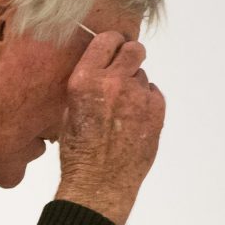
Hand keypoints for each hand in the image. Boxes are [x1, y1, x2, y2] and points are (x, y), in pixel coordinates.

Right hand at [53, 28, 165, 224]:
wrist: (98, 183)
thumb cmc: (79, 153)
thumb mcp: (69, 112)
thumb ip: (86, 85)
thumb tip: (99, 69)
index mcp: (85, 80)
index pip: (106, 41)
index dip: (113, 42)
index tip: (115, 46)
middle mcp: (112, 82)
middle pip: (134, 50)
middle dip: (131, 55)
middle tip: (127, 68)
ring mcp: (137, 97)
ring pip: (143, 76)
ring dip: (136, 87)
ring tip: (125, 111)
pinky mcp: (156, 111)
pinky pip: (154, 94)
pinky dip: (147, 103)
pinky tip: (135, 121)